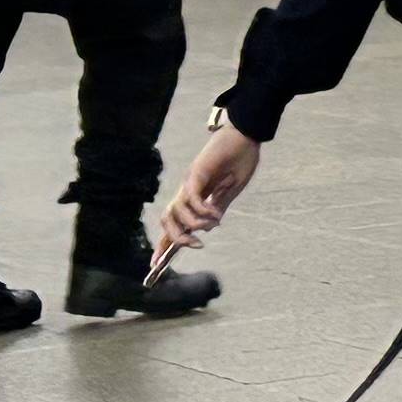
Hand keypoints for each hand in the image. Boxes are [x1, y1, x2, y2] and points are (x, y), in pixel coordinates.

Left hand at [155, 123, 261, 262]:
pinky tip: (216, 214)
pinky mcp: (197, 173)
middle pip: (167, 221)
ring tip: (211, 226)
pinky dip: (202, 211)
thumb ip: (218, 208)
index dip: (164, 244)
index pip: (173, 224)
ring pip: (174, 212)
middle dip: (175, 240)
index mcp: (194, 197)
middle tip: (197, 245)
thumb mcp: (231, 192)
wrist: (246, 135)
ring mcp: (190, 182)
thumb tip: (207, 228)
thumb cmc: (240, 160)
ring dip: (190, 226)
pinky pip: (192, 199)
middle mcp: (187, 191)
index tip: (155, 266)